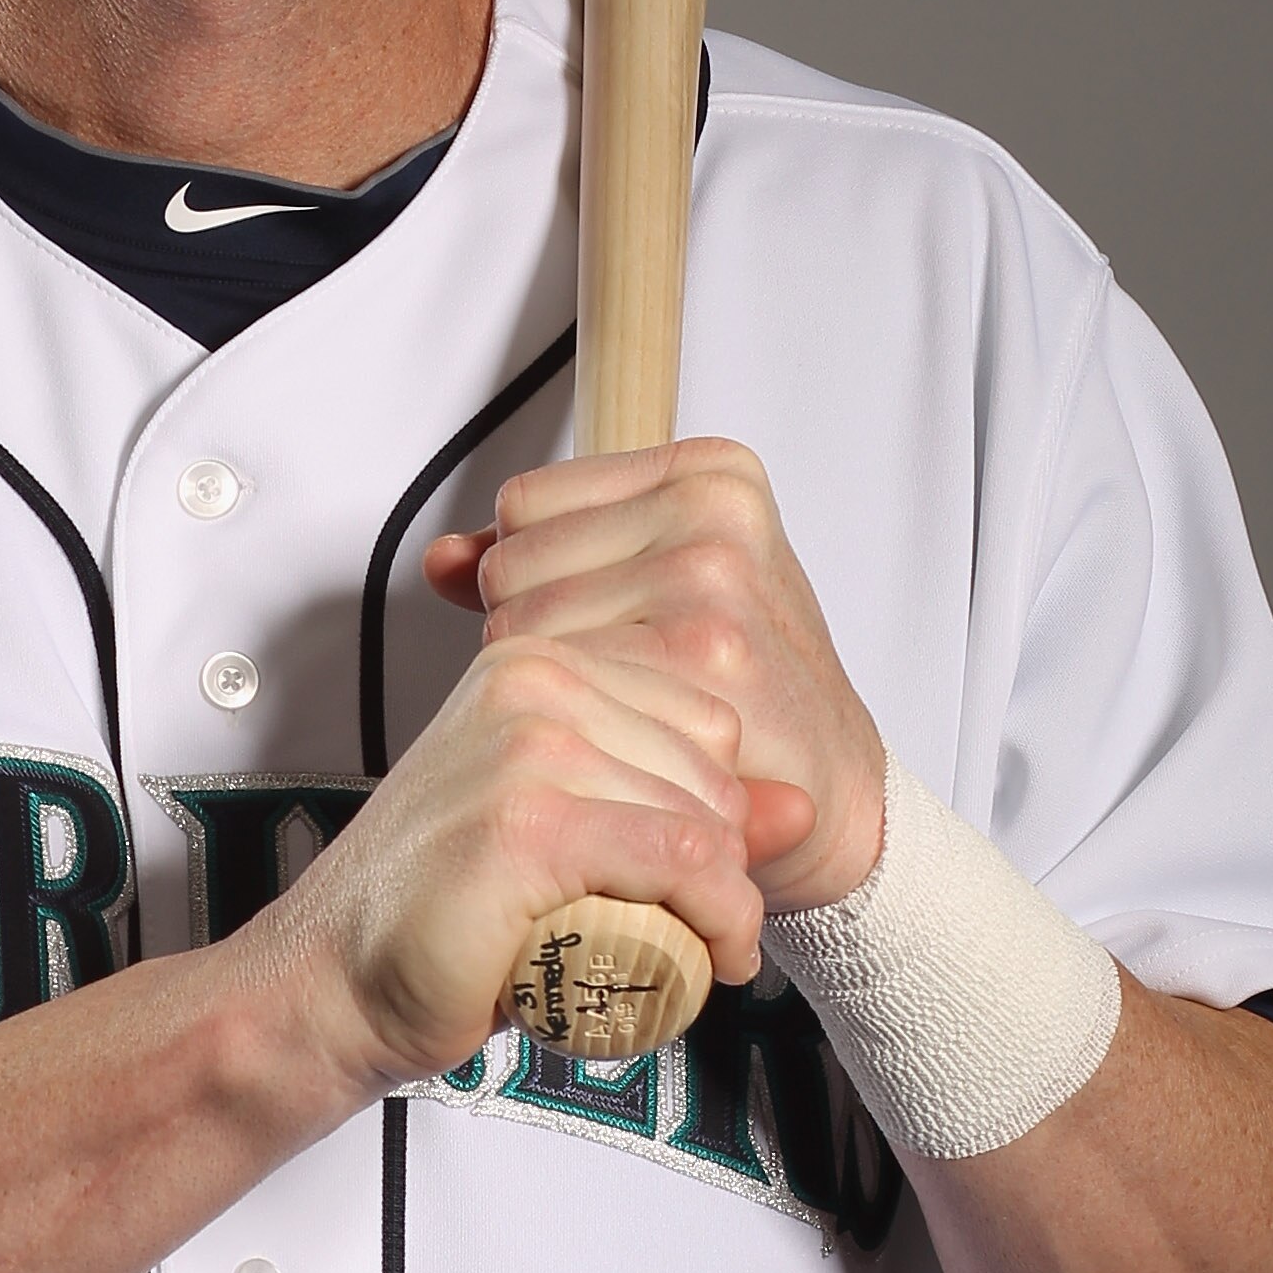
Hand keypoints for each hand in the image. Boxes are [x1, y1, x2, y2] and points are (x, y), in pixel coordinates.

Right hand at [244, 629, 777, 1090]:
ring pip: (707, 815)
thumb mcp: (575, 838)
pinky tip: (703, 960)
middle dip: (729, 855)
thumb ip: (678, 808)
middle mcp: (529, 684)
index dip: (721, 802)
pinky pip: (681, 862)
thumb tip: (798, 803)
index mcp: (533, 664)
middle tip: (698, 925)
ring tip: (692, 949)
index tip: (704, 873)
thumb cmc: (436, 916)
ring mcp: (527, 746)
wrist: (331, 982)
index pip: (702, 709)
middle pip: (715, 760)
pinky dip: (716, 921)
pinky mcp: (528, 822)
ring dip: (727, 903)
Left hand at [424, 438, 887, 930]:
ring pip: (519, 626)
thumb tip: (441, 557)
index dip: (539, 581)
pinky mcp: (700, 653)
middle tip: (626, 685)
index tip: (613, 626)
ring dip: (555, 690)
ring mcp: (709, 577)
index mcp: (710, 474)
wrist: (830, 798)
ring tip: (630, 715)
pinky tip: (628, 749)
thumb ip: (543, 562)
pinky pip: (554, 681)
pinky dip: (572, 730)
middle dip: (541, 637)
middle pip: (510, 564)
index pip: (522, 506)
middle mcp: (713, 511)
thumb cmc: (743, 696)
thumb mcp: (653, 597)